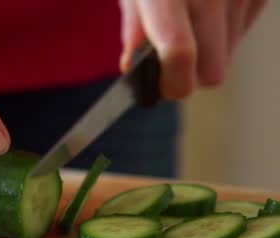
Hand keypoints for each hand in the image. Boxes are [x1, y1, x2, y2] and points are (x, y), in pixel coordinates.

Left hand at [119, 0, 266, 98]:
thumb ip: (135, 29)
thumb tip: (134, 67)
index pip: (179, 53)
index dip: (173, 83)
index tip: (164, 88)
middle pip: (213, 71)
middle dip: (191, 70)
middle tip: (172, 50)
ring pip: (229, 55)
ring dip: (209, 45)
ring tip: (192, 11)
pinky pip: (244, 30)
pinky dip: (227, 26)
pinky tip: (212, 1)